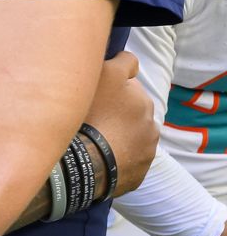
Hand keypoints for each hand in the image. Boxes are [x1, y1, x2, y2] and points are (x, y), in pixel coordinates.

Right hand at [83, 51, 157, 196]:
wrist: (84, 164)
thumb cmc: (91, 114)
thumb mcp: (104, 75)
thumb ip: (123, 62)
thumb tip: (130, 61)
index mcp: (143, 99)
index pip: (127, 82)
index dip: (110, 84)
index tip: (95, 91)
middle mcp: (150, 124)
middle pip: (129, 110)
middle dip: (116, 110)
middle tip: (92, 115)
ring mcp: (145, 152)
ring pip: (129, 136)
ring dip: (117, 134)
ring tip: (94, 138)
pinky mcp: (138, 174)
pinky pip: (125, 159)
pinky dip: (116, 155)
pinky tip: (98, 155)